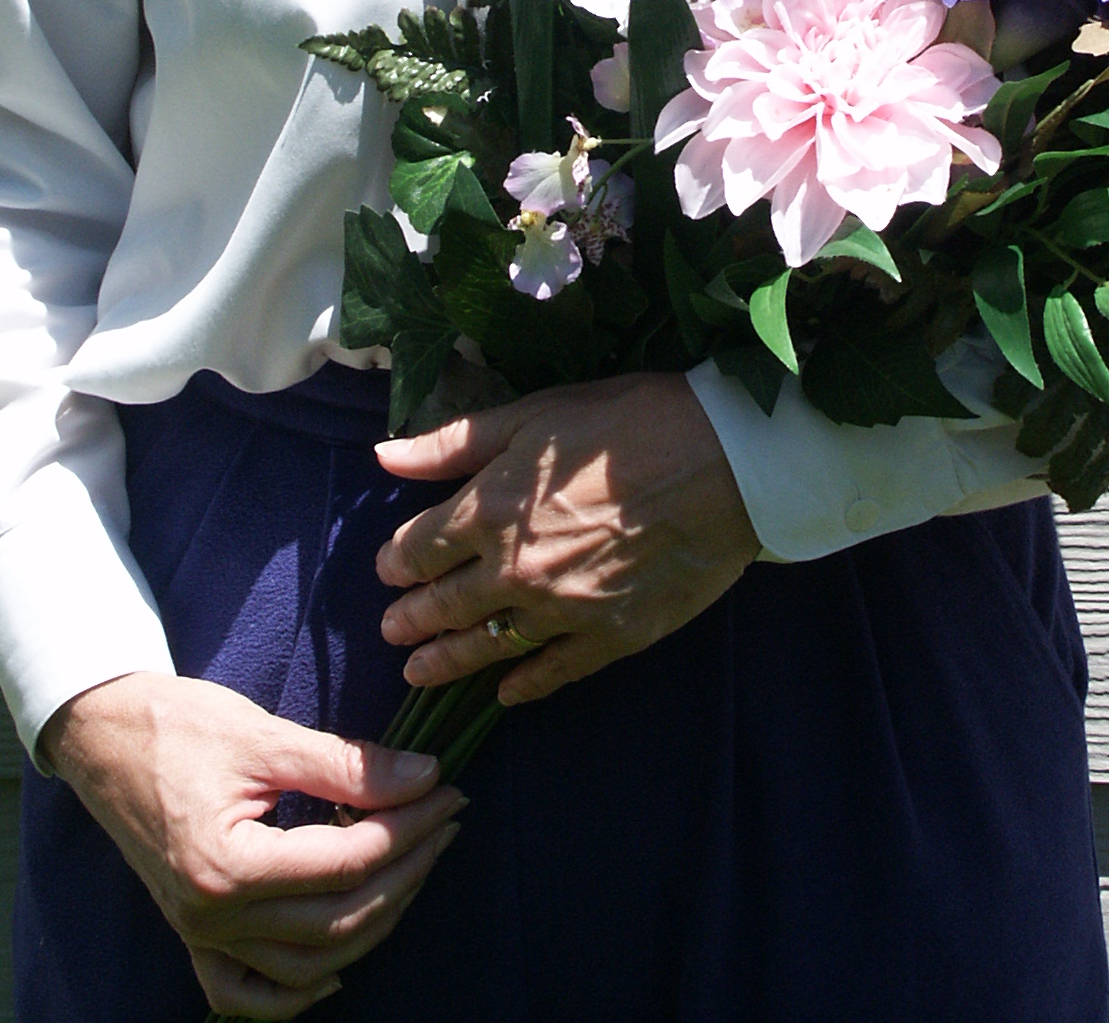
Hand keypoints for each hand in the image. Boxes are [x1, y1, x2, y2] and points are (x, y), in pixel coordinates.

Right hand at [40, 672, 462, 1017]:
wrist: (102, 736)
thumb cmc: (176, 725)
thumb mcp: (264, 735)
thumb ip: (346, 764)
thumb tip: (424, 774)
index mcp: (227, 865)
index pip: (345, 862)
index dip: (407, 827)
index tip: (447, 791)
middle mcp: (211, 917)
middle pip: (336, 918)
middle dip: (405, 870)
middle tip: (446, 820)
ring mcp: (198, 935)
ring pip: (307, 963)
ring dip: (371, 924)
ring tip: (413, 868)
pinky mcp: (192, 935)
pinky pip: (248, 994)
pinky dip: (297, 990)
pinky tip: (337, 963)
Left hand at [375, 370, 759, 705]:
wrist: (723, 466)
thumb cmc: (628, 423)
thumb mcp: (535, 414)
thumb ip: (454, 442)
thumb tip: (384, 456)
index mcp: (489, 511)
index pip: (418, 549)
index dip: (396, 561)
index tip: (391, 567)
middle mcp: (513, 572)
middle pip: (443, 606)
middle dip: (409, 618)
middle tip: (392, 629)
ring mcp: (560, 614)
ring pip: (485, 649)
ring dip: (445, 662)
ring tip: (419, 672)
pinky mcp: (608, 639)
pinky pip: (551, 673)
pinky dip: (521, 686)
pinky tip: (504, 693)